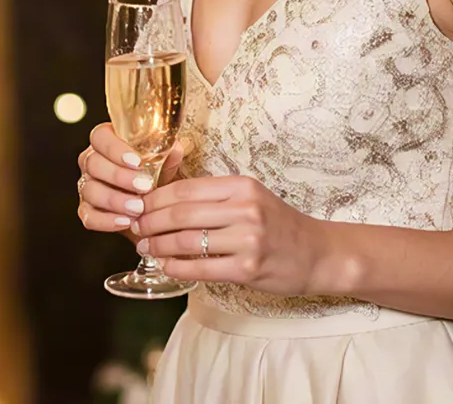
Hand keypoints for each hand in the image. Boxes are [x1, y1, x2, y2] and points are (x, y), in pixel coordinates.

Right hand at [76, 123, 184, 234]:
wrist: (156, 206)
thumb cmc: (157, 175)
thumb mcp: (165, 161)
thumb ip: (168, 152)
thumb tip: (174, 148)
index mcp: (107, 141)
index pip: (100, 136)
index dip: (115, 148)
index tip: (136, 162)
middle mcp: (92, 161)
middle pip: (93, 163)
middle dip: (119, 176)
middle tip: (143, 187)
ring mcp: (87, 185)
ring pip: (90, 190)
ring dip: (115, 200)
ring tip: (138, 208)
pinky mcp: (87, 210)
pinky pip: (88, 216)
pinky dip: (106, 220)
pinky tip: (126, 221)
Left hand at [133, 174, 326, 294]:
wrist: (317, 253)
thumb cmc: (277, 224)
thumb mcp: (249, 197)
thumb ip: (213, 195)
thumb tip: (165, 198)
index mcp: (241, 185)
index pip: (186, 188)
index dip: (155, 198)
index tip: (139, 205)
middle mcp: (244, 208)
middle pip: (181, 213)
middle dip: (150, 222)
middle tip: (135, 228)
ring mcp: (248, 239)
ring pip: (187, 241)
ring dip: (159, 246)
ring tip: (146, 248)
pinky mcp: (249, 268)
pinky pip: (201, 268)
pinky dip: (177, 267)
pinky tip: (166, 266)